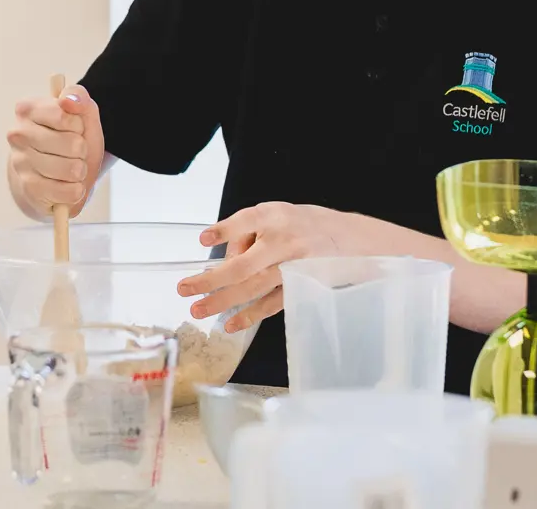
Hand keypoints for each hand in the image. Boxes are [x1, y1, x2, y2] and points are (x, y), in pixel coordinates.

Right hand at [6, 83, 104, 220]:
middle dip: (82, 149)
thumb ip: (78, 97)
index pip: (64, 114)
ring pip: (72, 169)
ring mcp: (21, 163)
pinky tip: (68, 184)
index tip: (74, 127)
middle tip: (75, 150)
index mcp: (28, 109)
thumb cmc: (71, 137)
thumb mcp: (82, 113)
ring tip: (73, 167)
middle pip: (72, 144)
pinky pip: (68, 191)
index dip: (79, 124)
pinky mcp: (29, 189)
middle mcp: (18, 134)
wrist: (59, 172)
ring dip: (81, 170)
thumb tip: (68, 100)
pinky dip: (76, 189)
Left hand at [176, 202, 345, 332]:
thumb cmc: (305, 224)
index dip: (225, 230)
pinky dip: (251, 315)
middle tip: (185, 288)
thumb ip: (249, 232)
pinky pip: (272, 304)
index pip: (247, 221)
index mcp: (276, 216)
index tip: (203, 239)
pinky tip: (230, 323)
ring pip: (254, 288)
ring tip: (198, 309)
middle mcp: (284, 241)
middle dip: (212, 279)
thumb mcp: (278, 214)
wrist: (351, 239)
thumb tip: (225, 258)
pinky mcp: (301, 287)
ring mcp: (293, 267)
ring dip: (224, 300)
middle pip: (244, 265)